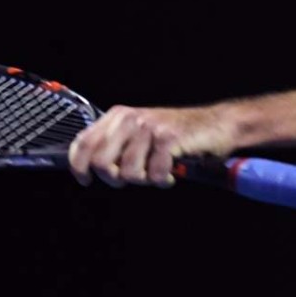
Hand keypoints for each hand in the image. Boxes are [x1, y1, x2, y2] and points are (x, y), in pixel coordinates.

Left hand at [68, 104, 236, 187]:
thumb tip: (89, 167)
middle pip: (102, 163)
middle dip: (116, 180)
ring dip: (144, 180)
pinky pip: (154, 175)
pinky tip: (170, 173)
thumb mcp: (140, 133)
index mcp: (118, 116)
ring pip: (129, 173)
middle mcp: (131, 118)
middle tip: (135, 178)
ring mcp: (149, 127)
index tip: (85, 180)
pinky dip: (162, 180)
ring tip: (157, 172)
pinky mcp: (168, 138)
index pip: (83, 143)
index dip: (79, 166)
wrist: (216, 124)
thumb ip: (116, 144)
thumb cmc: (177, 134)